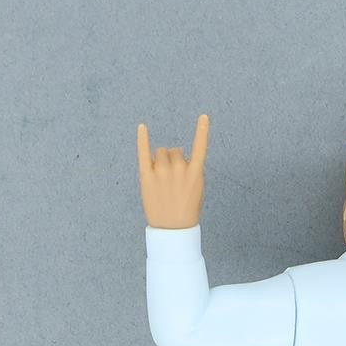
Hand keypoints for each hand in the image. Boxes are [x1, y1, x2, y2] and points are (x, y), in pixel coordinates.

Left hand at [136, 114, 209, 228]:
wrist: (173, 230)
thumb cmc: (186, 210)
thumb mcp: (196, 190)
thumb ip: (189, 171)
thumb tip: (175, 157)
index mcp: (195, 172)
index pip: (200, 146)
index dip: (202, 130)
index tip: (202, 116)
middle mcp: (179, 168)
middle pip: (174, 151)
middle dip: (172, 161)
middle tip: (171, 181)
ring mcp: (162, 172)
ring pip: (160, 153)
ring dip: (160, 161)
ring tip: (160, 180)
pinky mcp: (147, 176)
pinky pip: (144, 152)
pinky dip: (143, 139)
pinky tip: (142, 127)